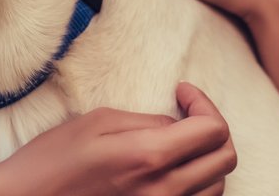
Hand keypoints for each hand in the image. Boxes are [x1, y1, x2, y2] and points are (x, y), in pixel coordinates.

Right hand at [0, 82, 236, 195]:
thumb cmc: (53, 161)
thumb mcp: (97, 122)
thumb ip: (147, 122)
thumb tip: (178, 125)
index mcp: (149, 157)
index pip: (213, 129)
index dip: (204, 102)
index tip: (181, 92)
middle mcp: (163, 190)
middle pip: (225, 158)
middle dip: (213, 127)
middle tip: (188, 113)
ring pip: (217, 186)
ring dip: (208, 159)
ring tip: (181, 143)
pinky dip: (197, 186)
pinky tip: (173, 170)